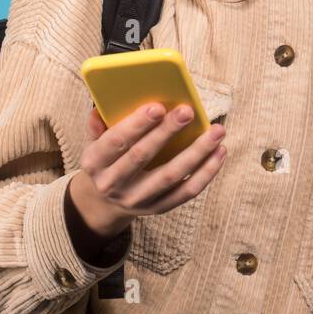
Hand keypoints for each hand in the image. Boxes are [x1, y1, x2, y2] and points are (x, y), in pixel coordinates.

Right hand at [68, 102, 227, 241]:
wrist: (105, 202)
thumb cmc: (106, 160)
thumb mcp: (93, 142)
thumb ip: (97, 125)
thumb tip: (101, 105)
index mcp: (94, 163)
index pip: (116, 142)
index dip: (137, 124)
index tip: (158, 106)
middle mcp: (113, 184)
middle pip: (143, 156)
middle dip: (167, 132)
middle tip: (188, 111)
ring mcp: (137, 200)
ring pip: (170, 176)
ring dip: (196, 152)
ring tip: (216, 131)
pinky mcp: (159, 208)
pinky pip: (187, 191)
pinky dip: (206, 172)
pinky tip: (219, 152)